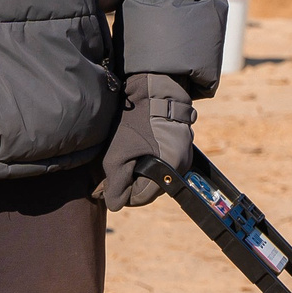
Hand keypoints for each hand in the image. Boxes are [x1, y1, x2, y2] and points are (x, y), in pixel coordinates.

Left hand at [100, 73, 194, 209]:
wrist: (154, 88)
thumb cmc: (136, 119)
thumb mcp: (118, 154)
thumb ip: (115, 183)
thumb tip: (114, 204)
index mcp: (169, 170)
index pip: (141, 197)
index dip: (121, 192)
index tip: (106, 181)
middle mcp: (182, 166)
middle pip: (149, 187)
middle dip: (130, 180)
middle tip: (114, 165)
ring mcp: (184, 155)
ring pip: (155, 174)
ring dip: (139, 169)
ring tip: (125, 152)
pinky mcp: (182, 144)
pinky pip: (162, 161)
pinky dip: (148, 158)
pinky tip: (137, 145)